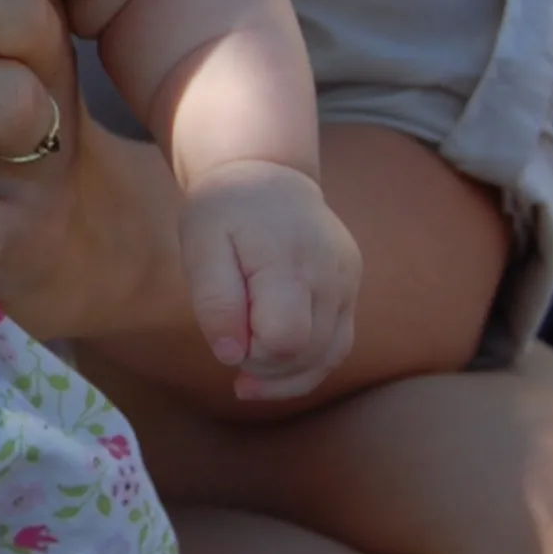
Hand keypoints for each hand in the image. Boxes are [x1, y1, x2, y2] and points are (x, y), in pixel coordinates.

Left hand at [178, 159, 361, 401]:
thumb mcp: (201, 245)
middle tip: (230, 349)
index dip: (254, 353)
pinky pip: (337, 344)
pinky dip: (307, 365)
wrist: (267, 174)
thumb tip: (231, 355)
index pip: (286, 338)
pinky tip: (274, 369)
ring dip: (287, 377)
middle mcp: (331, 273)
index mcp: (289, 259)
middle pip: (309, 353)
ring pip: (330, 356)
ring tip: (246, 379)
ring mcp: (348, 282)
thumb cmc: (225, 210)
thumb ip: (215, 301)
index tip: (227, 337)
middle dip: (266, 367)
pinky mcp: (351, 289)